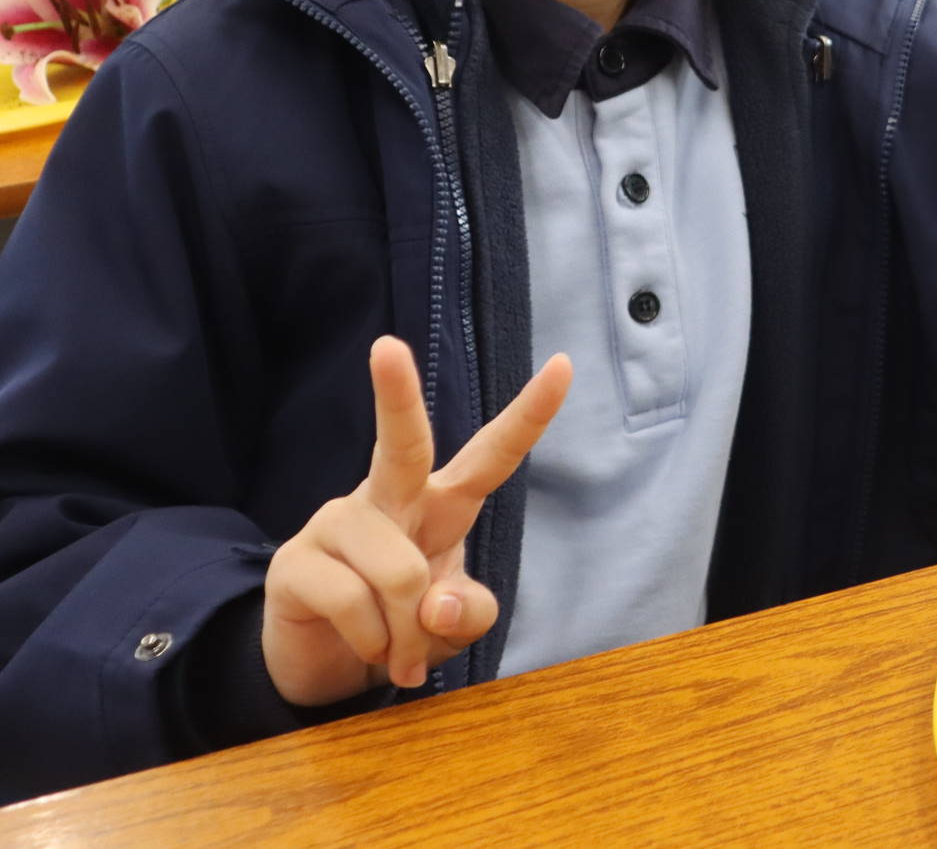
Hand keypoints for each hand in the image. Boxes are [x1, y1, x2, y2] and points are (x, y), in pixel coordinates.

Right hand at [261, 337, 571, 706]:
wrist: (330, 669)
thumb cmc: (404, 629)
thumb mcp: (455, 626)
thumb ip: (468, 613)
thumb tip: (436, 606)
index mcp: (441, 503)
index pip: (492, 455)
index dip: (530, 415)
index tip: (564, 366)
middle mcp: (388, 498)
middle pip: (402, 445)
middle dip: (396, 394)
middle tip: (387, 346)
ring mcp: (335, 524)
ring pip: (400, 574)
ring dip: (408, 634)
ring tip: (398, 654)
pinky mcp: (293, 562)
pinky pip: (353, 604)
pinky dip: (373, 643)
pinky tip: (365, 648)